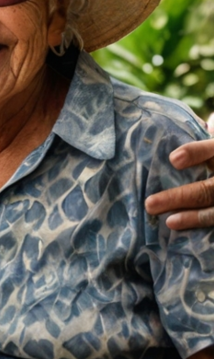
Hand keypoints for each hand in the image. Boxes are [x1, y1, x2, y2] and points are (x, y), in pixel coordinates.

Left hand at [145, 115, 213, 229]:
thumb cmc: (210, 153)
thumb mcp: (207, 143)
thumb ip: (190, 137)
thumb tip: (153, 128)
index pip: (212, 149)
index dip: (195, 153)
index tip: (172, 160)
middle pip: (209, 188)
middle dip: (181, 197)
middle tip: (149, 204)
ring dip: (193, 217)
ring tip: (168, 222)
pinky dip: (203, 225)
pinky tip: (184, 230)